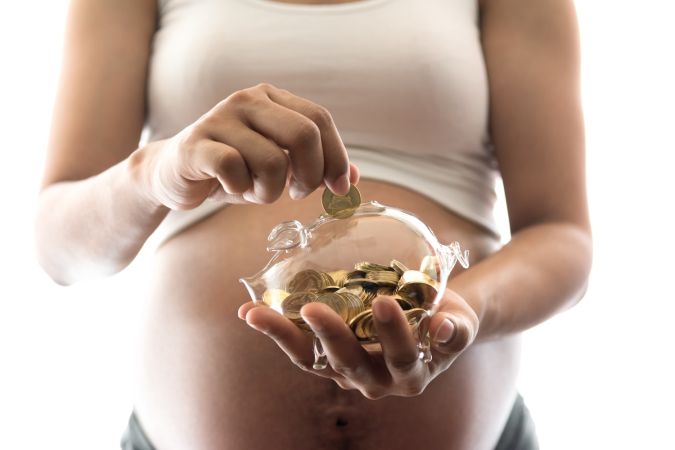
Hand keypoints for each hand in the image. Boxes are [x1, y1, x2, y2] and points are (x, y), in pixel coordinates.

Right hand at [140, 82, 358, 209]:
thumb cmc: (234, 169)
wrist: (174, 174)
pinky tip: (230, 187)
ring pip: (273, 161)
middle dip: (309, 175)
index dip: (337, 157)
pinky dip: (240, 190)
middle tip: (296, 193)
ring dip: (270, 191)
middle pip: (303, 135)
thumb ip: (315, 168)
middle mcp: (247, 100)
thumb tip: (354, 179)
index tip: (339, 188)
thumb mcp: (279, 167)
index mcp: (272, 98)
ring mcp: (220, 119)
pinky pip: (234, 170)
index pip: (320, 120)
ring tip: (254, 191)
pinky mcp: (196, 144)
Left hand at [238, 289, 478, 398]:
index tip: (385, 302)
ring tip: (256, 315)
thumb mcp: (462, 322)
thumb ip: (456, 328)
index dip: (393, 334)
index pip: (402, 357)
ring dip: (285, 337)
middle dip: (332, 337)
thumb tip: (444, 327)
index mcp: (411, 374)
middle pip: (350, 364)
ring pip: (314, 361)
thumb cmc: (446, 318)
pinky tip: (250, 313)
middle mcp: (376, 380)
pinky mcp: (327, 358)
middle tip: (315, 308)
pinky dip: (275, 332)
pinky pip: (299, 350)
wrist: (430, 320)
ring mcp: (347, 371)